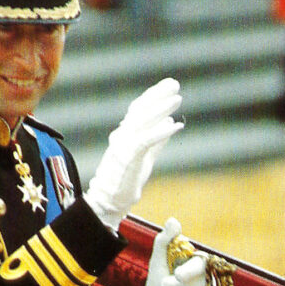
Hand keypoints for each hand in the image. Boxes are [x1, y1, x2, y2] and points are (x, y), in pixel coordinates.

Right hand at [84, 78, 183, 229]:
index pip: (139, 109)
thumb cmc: (124, 181)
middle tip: (174, 84)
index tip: (169, 86)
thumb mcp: (144, 157)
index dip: (154, 95)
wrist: (107, 202)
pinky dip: (160, 132)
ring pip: (141, 121)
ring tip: (177, 99)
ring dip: (160, 108)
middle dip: (157, 95)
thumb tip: (169, 122)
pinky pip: (145, 141)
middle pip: (140, 110)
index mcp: (124, 135)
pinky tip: (174, 125)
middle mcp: (122, 136)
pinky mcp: (127, 158)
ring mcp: (123, 146)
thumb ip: (157, 140)